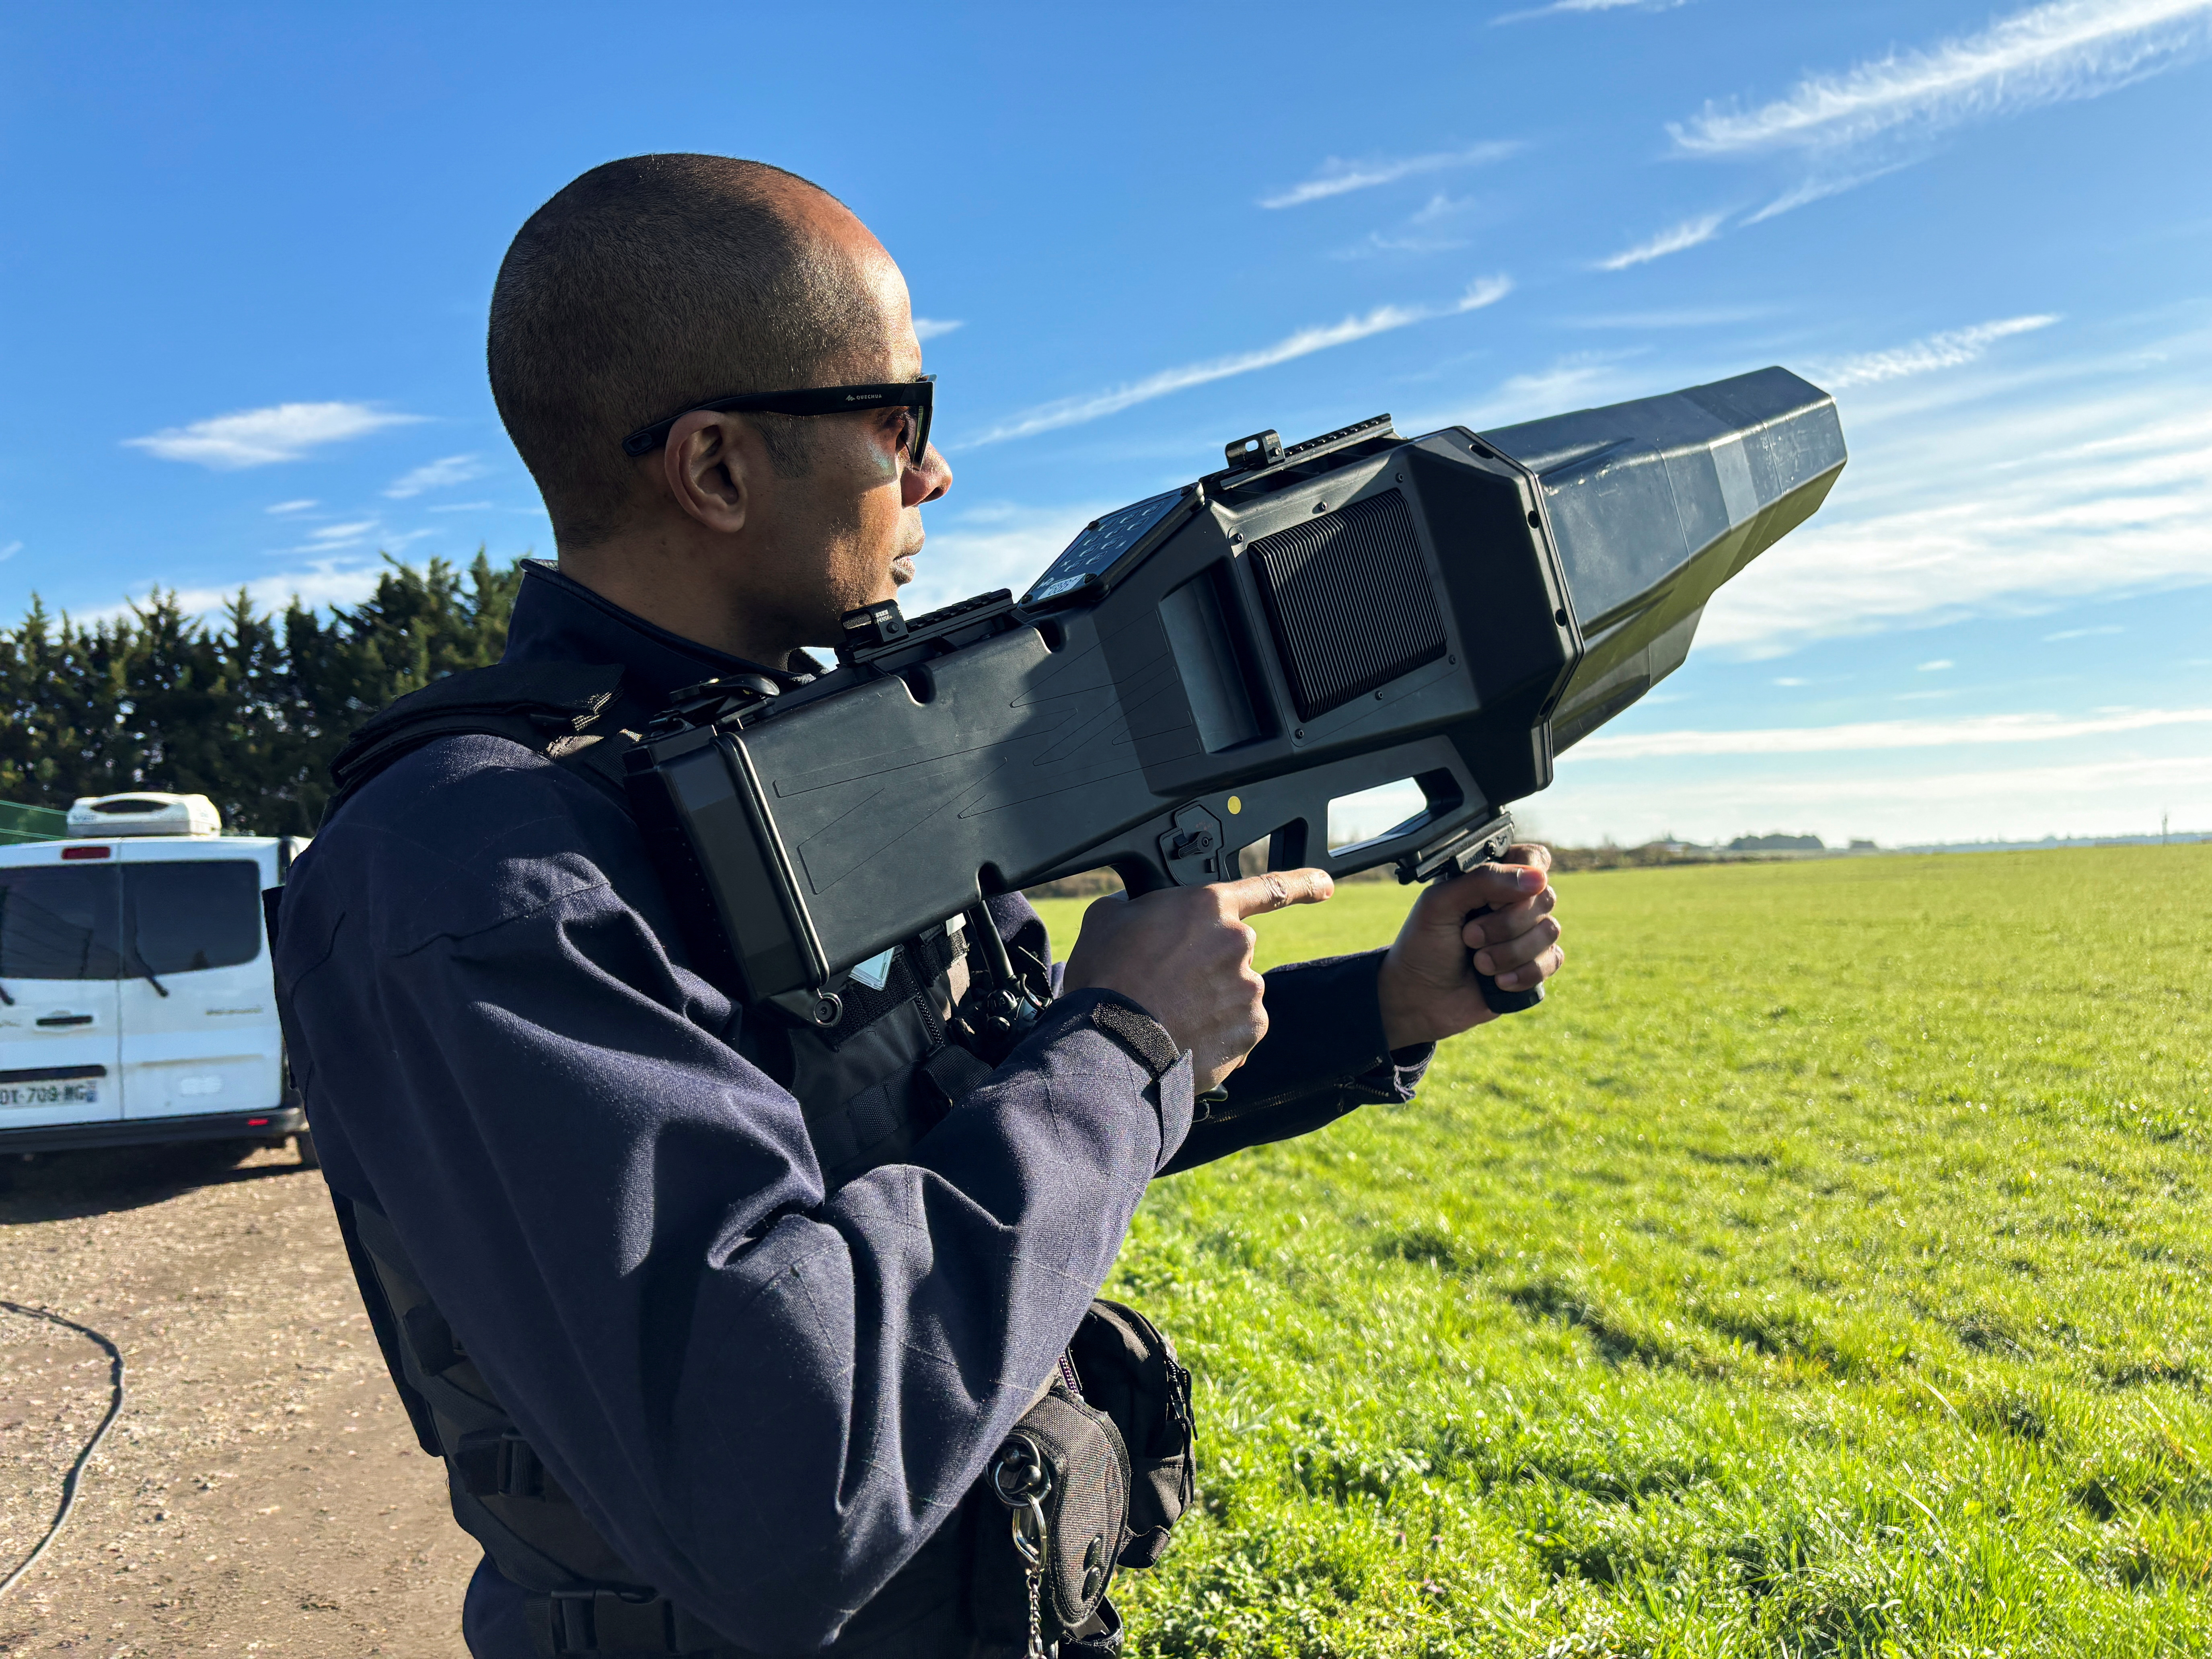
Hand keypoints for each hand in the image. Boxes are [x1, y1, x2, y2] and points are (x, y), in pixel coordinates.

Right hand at [1063, 869, 1334, 1092]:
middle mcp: (1238, 943)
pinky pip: (1239, 1028)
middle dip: (1209, 963)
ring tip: (1170, 1015)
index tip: (1326, 884)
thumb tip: (1135, 913)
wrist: (1111, 1044)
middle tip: (1169, 982)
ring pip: (1235, 991)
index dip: (1303, 883)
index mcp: (1207, 906)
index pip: (1268, 886)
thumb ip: (1136, 906)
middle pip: (1233, 949)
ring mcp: (1248, 989)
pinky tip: (1185, 1037)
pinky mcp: (1250, 1030)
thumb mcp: (1106, 919)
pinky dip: (1218, 1033)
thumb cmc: (1106, 979)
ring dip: (1211, 1000)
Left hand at [1376, 843, 1562, 1051]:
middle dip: (1505, 924)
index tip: (1499, 898)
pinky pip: (1553, 960)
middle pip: (1544, 897)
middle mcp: (1513, 903)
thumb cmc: (1423, 947)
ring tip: (1479, 963)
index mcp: (1490, 879)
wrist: (1419, 1000)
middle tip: (1469, 937)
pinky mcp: (1534, 966)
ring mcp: (1526, 935)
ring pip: (1549, 930)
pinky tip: (1498, 982)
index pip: (1532, 858)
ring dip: (1510, 952)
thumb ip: (1483, 881)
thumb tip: (1537, 877)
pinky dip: (1524, 973)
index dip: (1525, 875)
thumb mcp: (1439, 904)